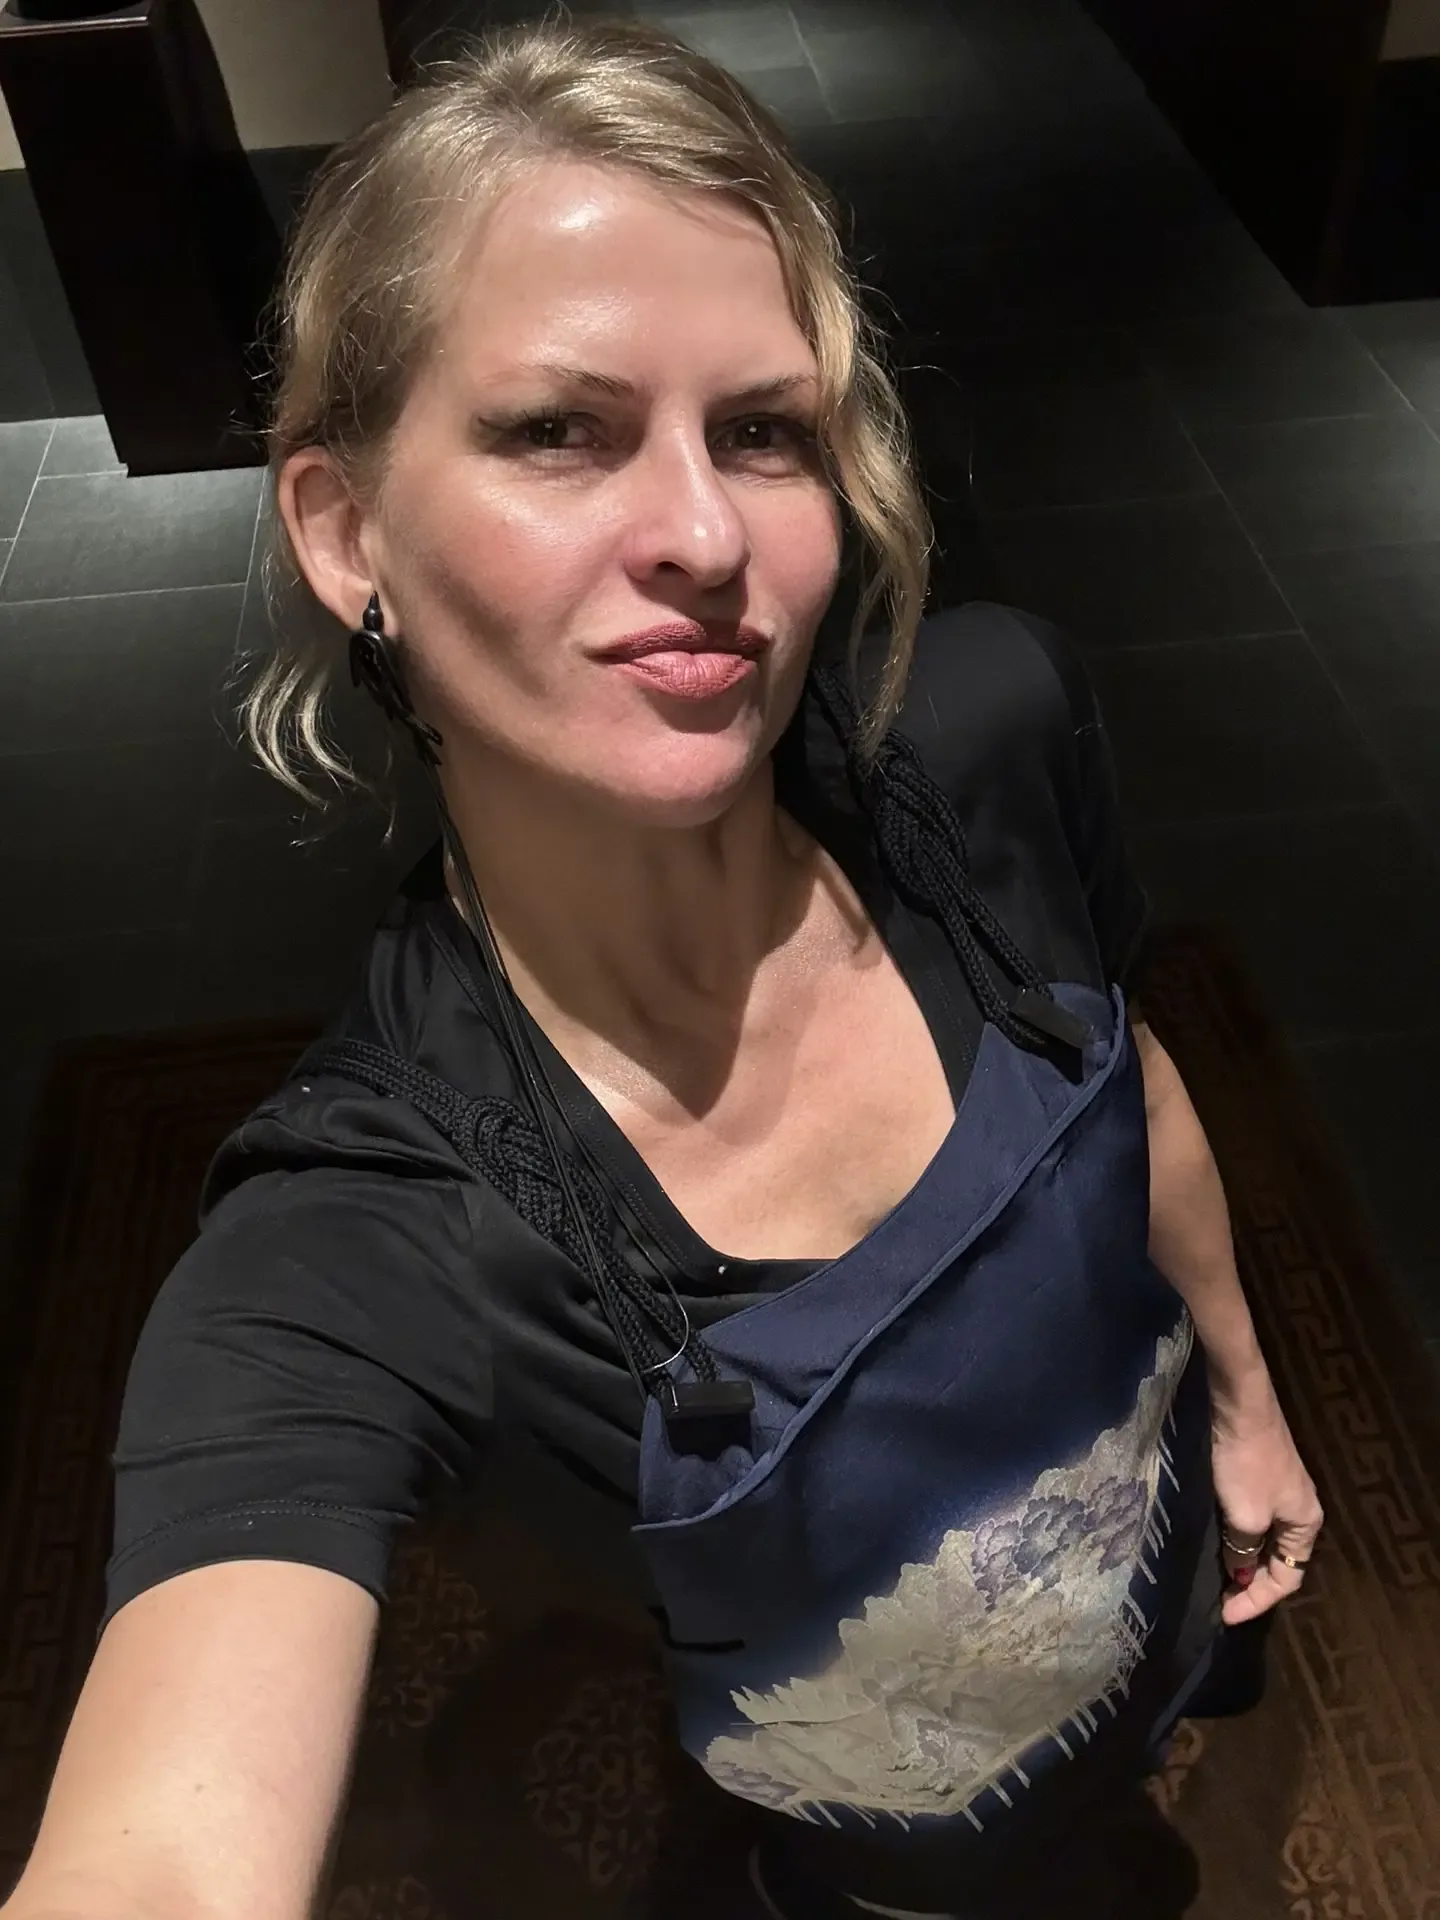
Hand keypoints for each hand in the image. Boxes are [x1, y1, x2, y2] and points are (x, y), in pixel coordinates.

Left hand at [1210, 1382, 1323, 1624]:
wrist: (1238, 1404)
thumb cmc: (1247, 1463)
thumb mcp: (1246, 1515)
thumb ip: (1244, 1549)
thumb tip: (1239, 1571)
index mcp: (1306, 1524)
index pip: (1288, 1578)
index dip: (1258, 1600)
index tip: (1226, 1614)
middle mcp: (1298, 1510)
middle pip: (1277, 1561)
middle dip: (1250, 1584)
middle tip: (1219, 1601)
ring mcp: (1277, 1492)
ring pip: (1260, 1540)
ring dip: (1239, 1560)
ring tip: (1213, 1578)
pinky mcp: (1256, 1476)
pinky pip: (1248, 1519)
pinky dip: (1233, 1536)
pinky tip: (1214, 1541)